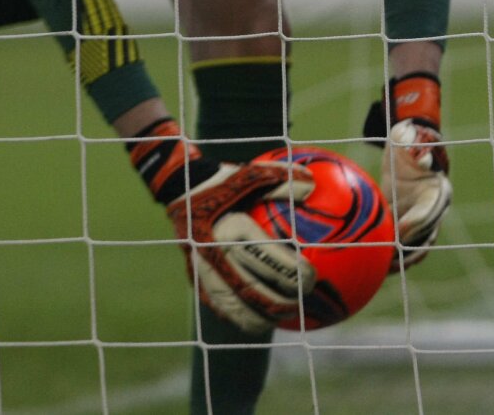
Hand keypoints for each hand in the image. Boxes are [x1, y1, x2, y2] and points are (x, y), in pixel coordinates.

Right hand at [165, 160, 316, 332]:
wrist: (180, 189)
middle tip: (301, 303)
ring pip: (232, 306)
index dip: (292, 274)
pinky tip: (256, 320)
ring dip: (258, 318)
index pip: (268, 259)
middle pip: (252, 290)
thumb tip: (313, 184)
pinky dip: (238, 316)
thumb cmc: (223, 180)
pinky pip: (217, 305)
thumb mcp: (251, 173)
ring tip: (279, 321)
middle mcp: (214, 253)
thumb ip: (282, 178)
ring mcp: (200, 269)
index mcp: (231, 230)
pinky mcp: (194, 278)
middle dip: (280, 302)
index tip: (312, 277)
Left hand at [363, 72, 450, 270]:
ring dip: (402, 260)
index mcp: (439, 191)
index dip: (415, 223)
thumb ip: (412, 143)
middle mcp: (436, 210)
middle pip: (425, 236)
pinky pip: (406, 248)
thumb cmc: (407, 142)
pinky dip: (395, 258)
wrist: (408, 151)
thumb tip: (420, 157)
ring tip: (383, 269)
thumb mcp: (406, 137)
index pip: (428, 211)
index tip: (398, 230)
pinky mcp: (411, 228)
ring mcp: (426, 222)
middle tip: (388, 257)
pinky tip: (376, 266)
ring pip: (418, 248)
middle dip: (407, 249)